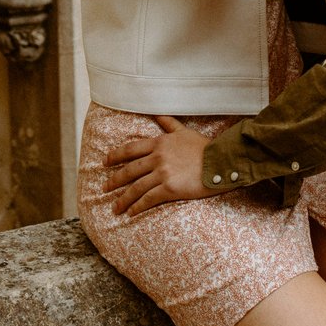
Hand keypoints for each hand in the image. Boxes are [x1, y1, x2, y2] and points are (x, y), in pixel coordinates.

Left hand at [103, 116, 220, 214]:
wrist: (220, 162)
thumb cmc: (204, 147)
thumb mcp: (185, 131)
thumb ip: (169, 124)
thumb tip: (158, 113)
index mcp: (159, 143)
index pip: (130, 149)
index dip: (115, 156)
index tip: (105, 162)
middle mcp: (157, 158)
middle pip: (129, 170)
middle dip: (114, 180)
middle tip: (104, 188)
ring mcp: (162, 174)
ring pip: (136, 187)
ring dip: (123, 199)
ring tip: (114, 208)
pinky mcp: (169, 189)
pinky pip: (148, 199)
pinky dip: (137, 207)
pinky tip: (131, 213)